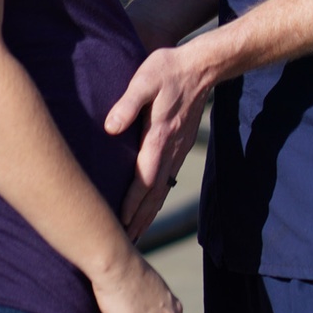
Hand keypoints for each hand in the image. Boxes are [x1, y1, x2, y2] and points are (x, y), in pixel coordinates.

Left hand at [105, 44, 209, 242]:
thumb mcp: (145, 79)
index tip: (120, 224)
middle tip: (123, 246)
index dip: (132, 203)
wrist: (201, 66)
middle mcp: (170, 150)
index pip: (144, 178)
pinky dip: (157, 200)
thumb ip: (128, 103)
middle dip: (139, 220)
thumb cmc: (168, 70)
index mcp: (159, 136)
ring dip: (148, 215)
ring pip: (162, 191)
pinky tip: (149, 208)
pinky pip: (167, 181)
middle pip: (153, 194)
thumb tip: (110, 127)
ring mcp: (177, 151)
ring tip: (134, 237)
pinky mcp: (180, 148)